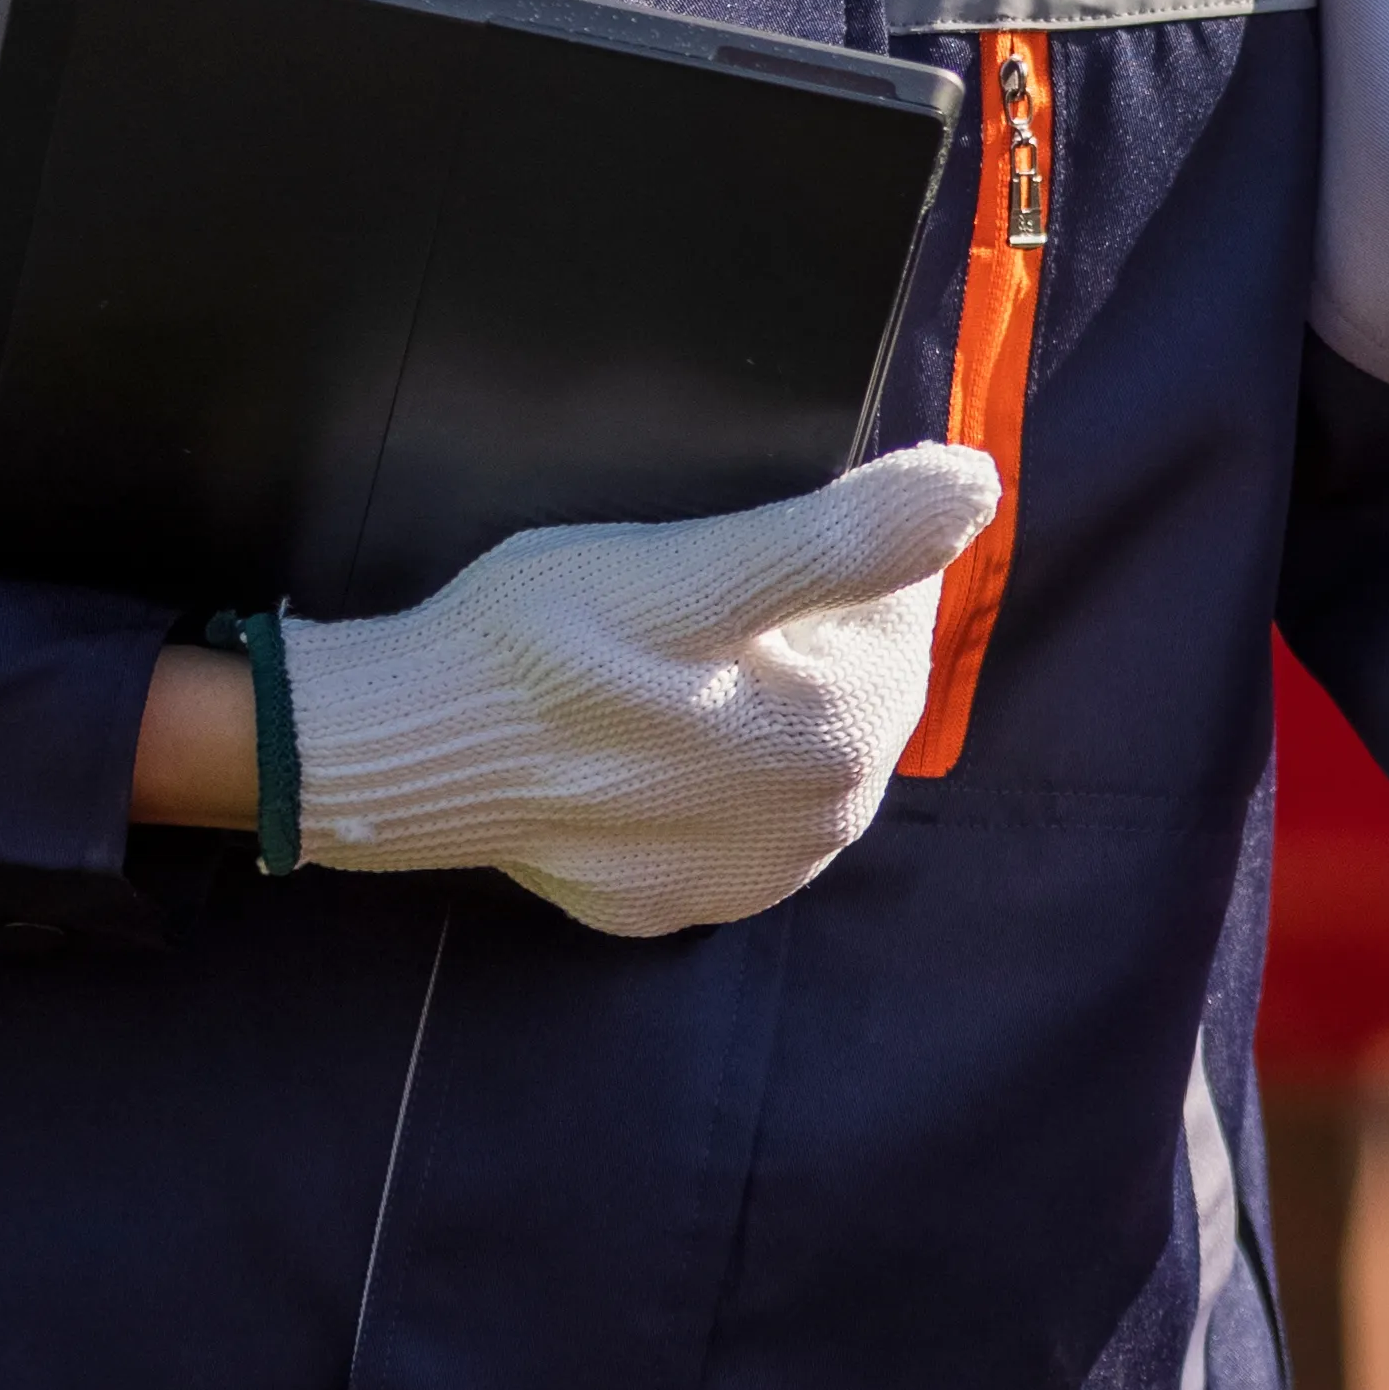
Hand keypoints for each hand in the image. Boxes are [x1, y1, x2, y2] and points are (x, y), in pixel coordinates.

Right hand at [271, 444, 1000, 939]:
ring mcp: (753, 877)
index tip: (736, 543)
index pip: (899, 602)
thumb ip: (842, 541)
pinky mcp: (683, 900)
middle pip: (853, 679)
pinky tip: (638, 733)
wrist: (412, 749)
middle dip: (793, 628)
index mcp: (847, 737)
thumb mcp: (691, 570)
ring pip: (793, 744)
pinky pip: (726, 806)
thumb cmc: (546, 644)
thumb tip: (976, 488)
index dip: (828, 550)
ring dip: (747, 694)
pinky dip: (697, 764)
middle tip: (682, 600)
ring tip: (654, 662)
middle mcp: (825, 826)